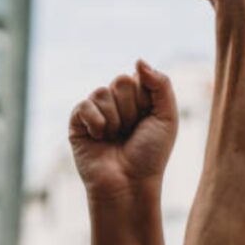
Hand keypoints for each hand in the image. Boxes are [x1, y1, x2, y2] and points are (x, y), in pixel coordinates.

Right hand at [69, 60, 177, 194]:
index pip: (139, 77)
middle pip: (121, 81)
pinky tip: (100, 137)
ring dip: (115, 119)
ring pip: (102, 92)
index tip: (149, 120)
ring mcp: (96, 111)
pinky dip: (97, 122)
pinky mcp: (77, 123)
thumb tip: (138, 60)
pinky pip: (85, 105)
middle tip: (132, 131)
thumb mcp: (167, 117)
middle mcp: (117, 103)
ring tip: (117, 138)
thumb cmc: (151, 154)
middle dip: (132, 109)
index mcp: (139, 99)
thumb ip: (161, 85)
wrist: (129, 183)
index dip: (146, 99)